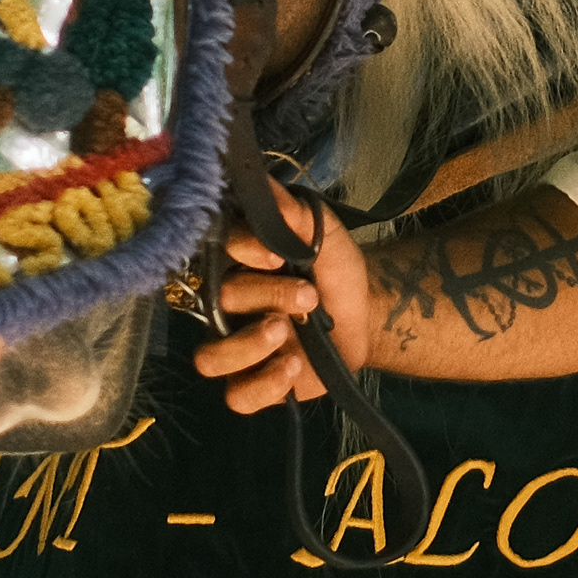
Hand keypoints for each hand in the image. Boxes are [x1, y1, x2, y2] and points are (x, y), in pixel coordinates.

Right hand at [189, 181, 371, 413]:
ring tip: (287, 331)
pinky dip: (262, 385)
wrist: (366, 313)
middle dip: (267, 295)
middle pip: (223, 303)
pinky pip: (237, 396)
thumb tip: (261, 181)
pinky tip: (291, 368)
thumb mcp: (323, 235)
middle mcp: (229, 308)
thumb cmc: (335, 271)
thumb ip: (293, 213)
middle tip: (308, 294)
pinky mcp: (255, 384)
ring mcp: (238, 348)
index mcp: (238, 266)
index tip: (275, 254)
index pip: (218, 254)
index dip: (241, 252)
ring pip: (211, 358)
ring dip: (249, 345)